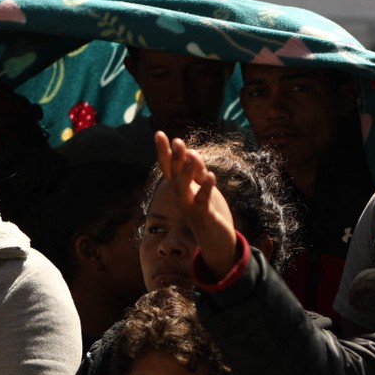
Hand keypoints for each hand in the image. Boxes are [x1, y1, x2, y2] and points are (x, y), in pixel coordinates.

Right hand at [153, 131, 237, 279]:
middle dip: (176, 158)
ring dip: (188, 172)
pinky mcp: (203, 217)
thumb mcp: (201, 188)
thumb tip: (191, 153)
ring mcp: (190, 208)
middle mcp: (181, 197)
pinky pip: (203, 201)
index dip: (163, 151)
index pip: (168, 167)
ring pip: (185, 188)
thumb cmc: (207, 212)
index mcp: (180, 189)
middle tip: (177, 140)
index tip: (159, 133)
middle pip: (175, 175)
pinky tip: (211, 176)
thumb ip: (197, 172)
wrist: (215, 241)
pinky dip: (206, 189)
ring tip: (193, 154)